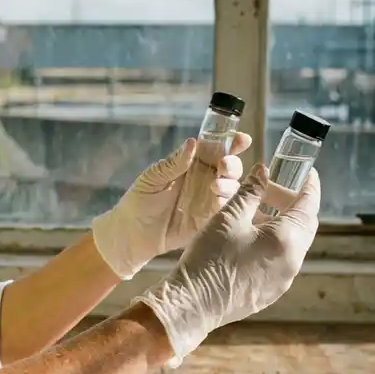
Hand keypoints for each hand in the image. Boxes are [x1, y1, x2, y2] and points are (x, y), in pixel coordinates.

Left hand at [90, 133, 251, 279]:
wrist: (132, 234)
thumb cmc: (139, 201)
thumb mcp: (152, 178)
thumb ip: (174, 163)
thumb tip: (192, 142)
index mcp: (191, 163)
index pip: (214, 148)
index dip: (231, 143)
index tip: (242, 139)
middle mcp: (204, 178)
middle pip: (228, 167)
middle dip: (232, 163)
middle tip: (224, 164)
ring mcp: (208, 199)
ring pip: (231, 187)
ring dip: (229, 183)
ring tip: (216, 185)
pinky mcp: (209, 219)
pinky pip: (225, 209)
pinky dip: (227, 202)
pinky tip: (219, 200)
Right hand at [135, 163, 320, 365]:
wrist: (193, 304)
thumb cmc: (210, 258)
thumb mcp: (228, 217)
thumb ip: (250, 191)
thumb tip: (263, 172)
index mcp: (287, 240)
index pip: (310, 204)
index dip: (309, 185)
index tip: (306, 172)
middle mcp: (293, 261)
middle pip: (304, 225)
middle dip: (291, 203)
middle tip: (271, 189)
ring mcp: (284, 280)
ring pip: (292, 244)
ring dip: (280, 225)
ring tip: (254, 213)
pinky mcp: (271, 292)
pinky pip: (281, 261)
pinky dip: (273, 244)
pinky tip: (249, 239)